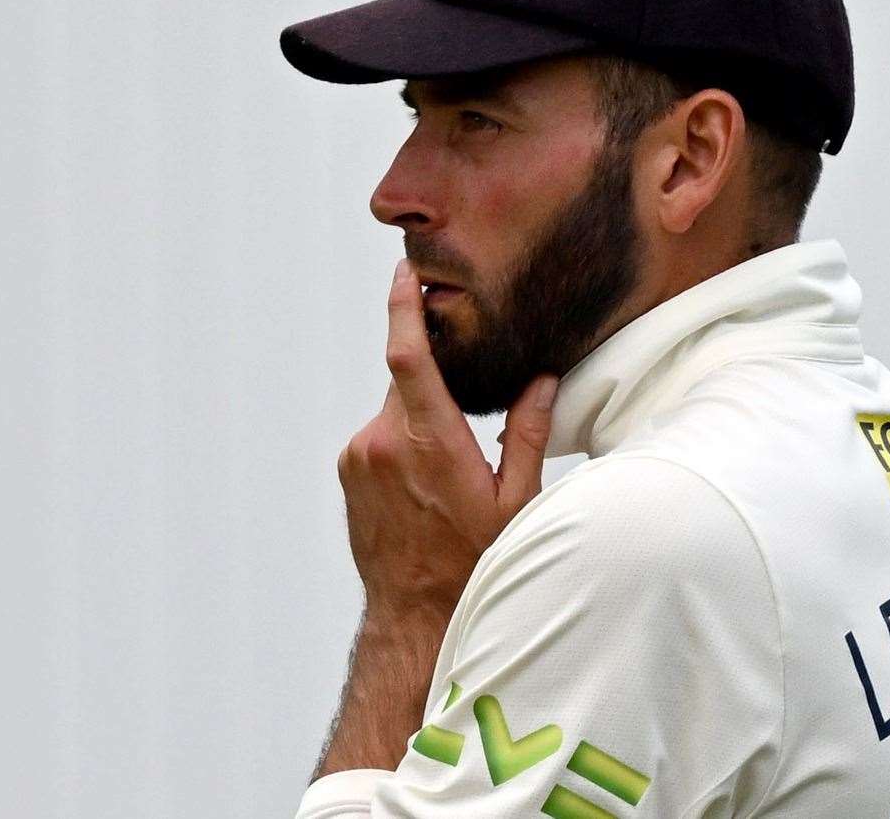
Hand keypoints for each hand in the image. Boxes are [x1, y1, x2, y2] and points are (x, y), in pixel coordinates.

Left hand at [335, 257, 557, 619]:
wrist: (413, 615)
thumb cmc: (471, 563)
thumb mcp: (516, 503)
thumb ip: (527, 434)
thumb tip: (542, 380)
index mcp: (429, 443)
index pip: (407, 357)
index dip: (404, 308)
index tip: (406, 273)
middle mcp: (383, 442)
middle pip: (407, 379)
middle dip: (437, 375)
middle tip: (468, 402)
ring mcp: (359, 455)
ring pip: (396, 408)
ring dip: (423, 417)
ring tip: (452, 467)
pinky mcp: (348, 469)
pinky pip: (380, 434)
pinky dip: (405, 438)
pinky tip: (428, 481)